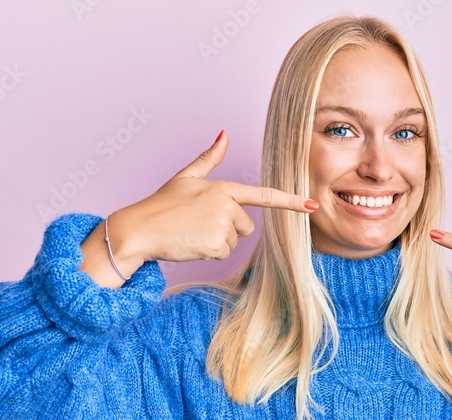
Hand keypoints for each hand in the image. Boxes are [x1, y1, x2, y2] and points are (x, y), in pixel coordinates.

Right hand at [107, 131, 318, 263]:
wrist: (140, 228)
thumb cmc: (161, 204)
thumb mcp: (185, 177)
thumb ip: (209, 158)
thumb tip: (225, 134)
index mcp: (224, 187)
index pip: (264, 195)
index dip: (290, 201)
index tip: (311, 206)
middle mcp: (227, 204)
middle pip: (246, 225)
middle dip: (227, 227)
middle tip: (199, 223)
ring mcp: (223, 225)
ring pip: (235, 240)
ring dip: (216, 240)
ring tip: (192, 232)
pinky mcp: (216, 244)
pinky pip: (224, 253)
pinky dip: (208, 251)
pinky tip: (191, 243)